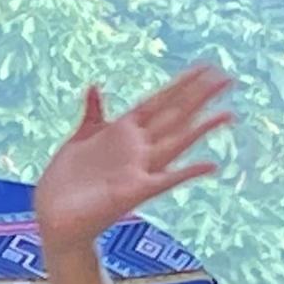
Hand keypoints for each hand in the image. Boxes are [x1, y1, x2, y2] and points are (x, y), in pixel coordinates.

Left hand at [33, 64, 231, 251]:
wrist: (55, 217)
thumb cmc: (67, 179)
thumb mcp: (81, 138)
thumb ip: (93, 112)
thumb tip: (95, 85)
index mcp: (124, 132)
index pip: (160, 101)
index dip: (181, 84)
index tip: (206, 67)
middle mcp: (137, 148)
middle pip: (174, 115)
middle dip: (199, 96)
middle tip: (227, 79)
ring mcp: (138, 169)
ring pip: (177, 142)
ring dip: (201, 128)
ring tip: (228, 114)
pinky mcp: (134, 192)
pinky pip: (167, 180)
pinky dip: (188, 173)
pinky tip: (211, 165)